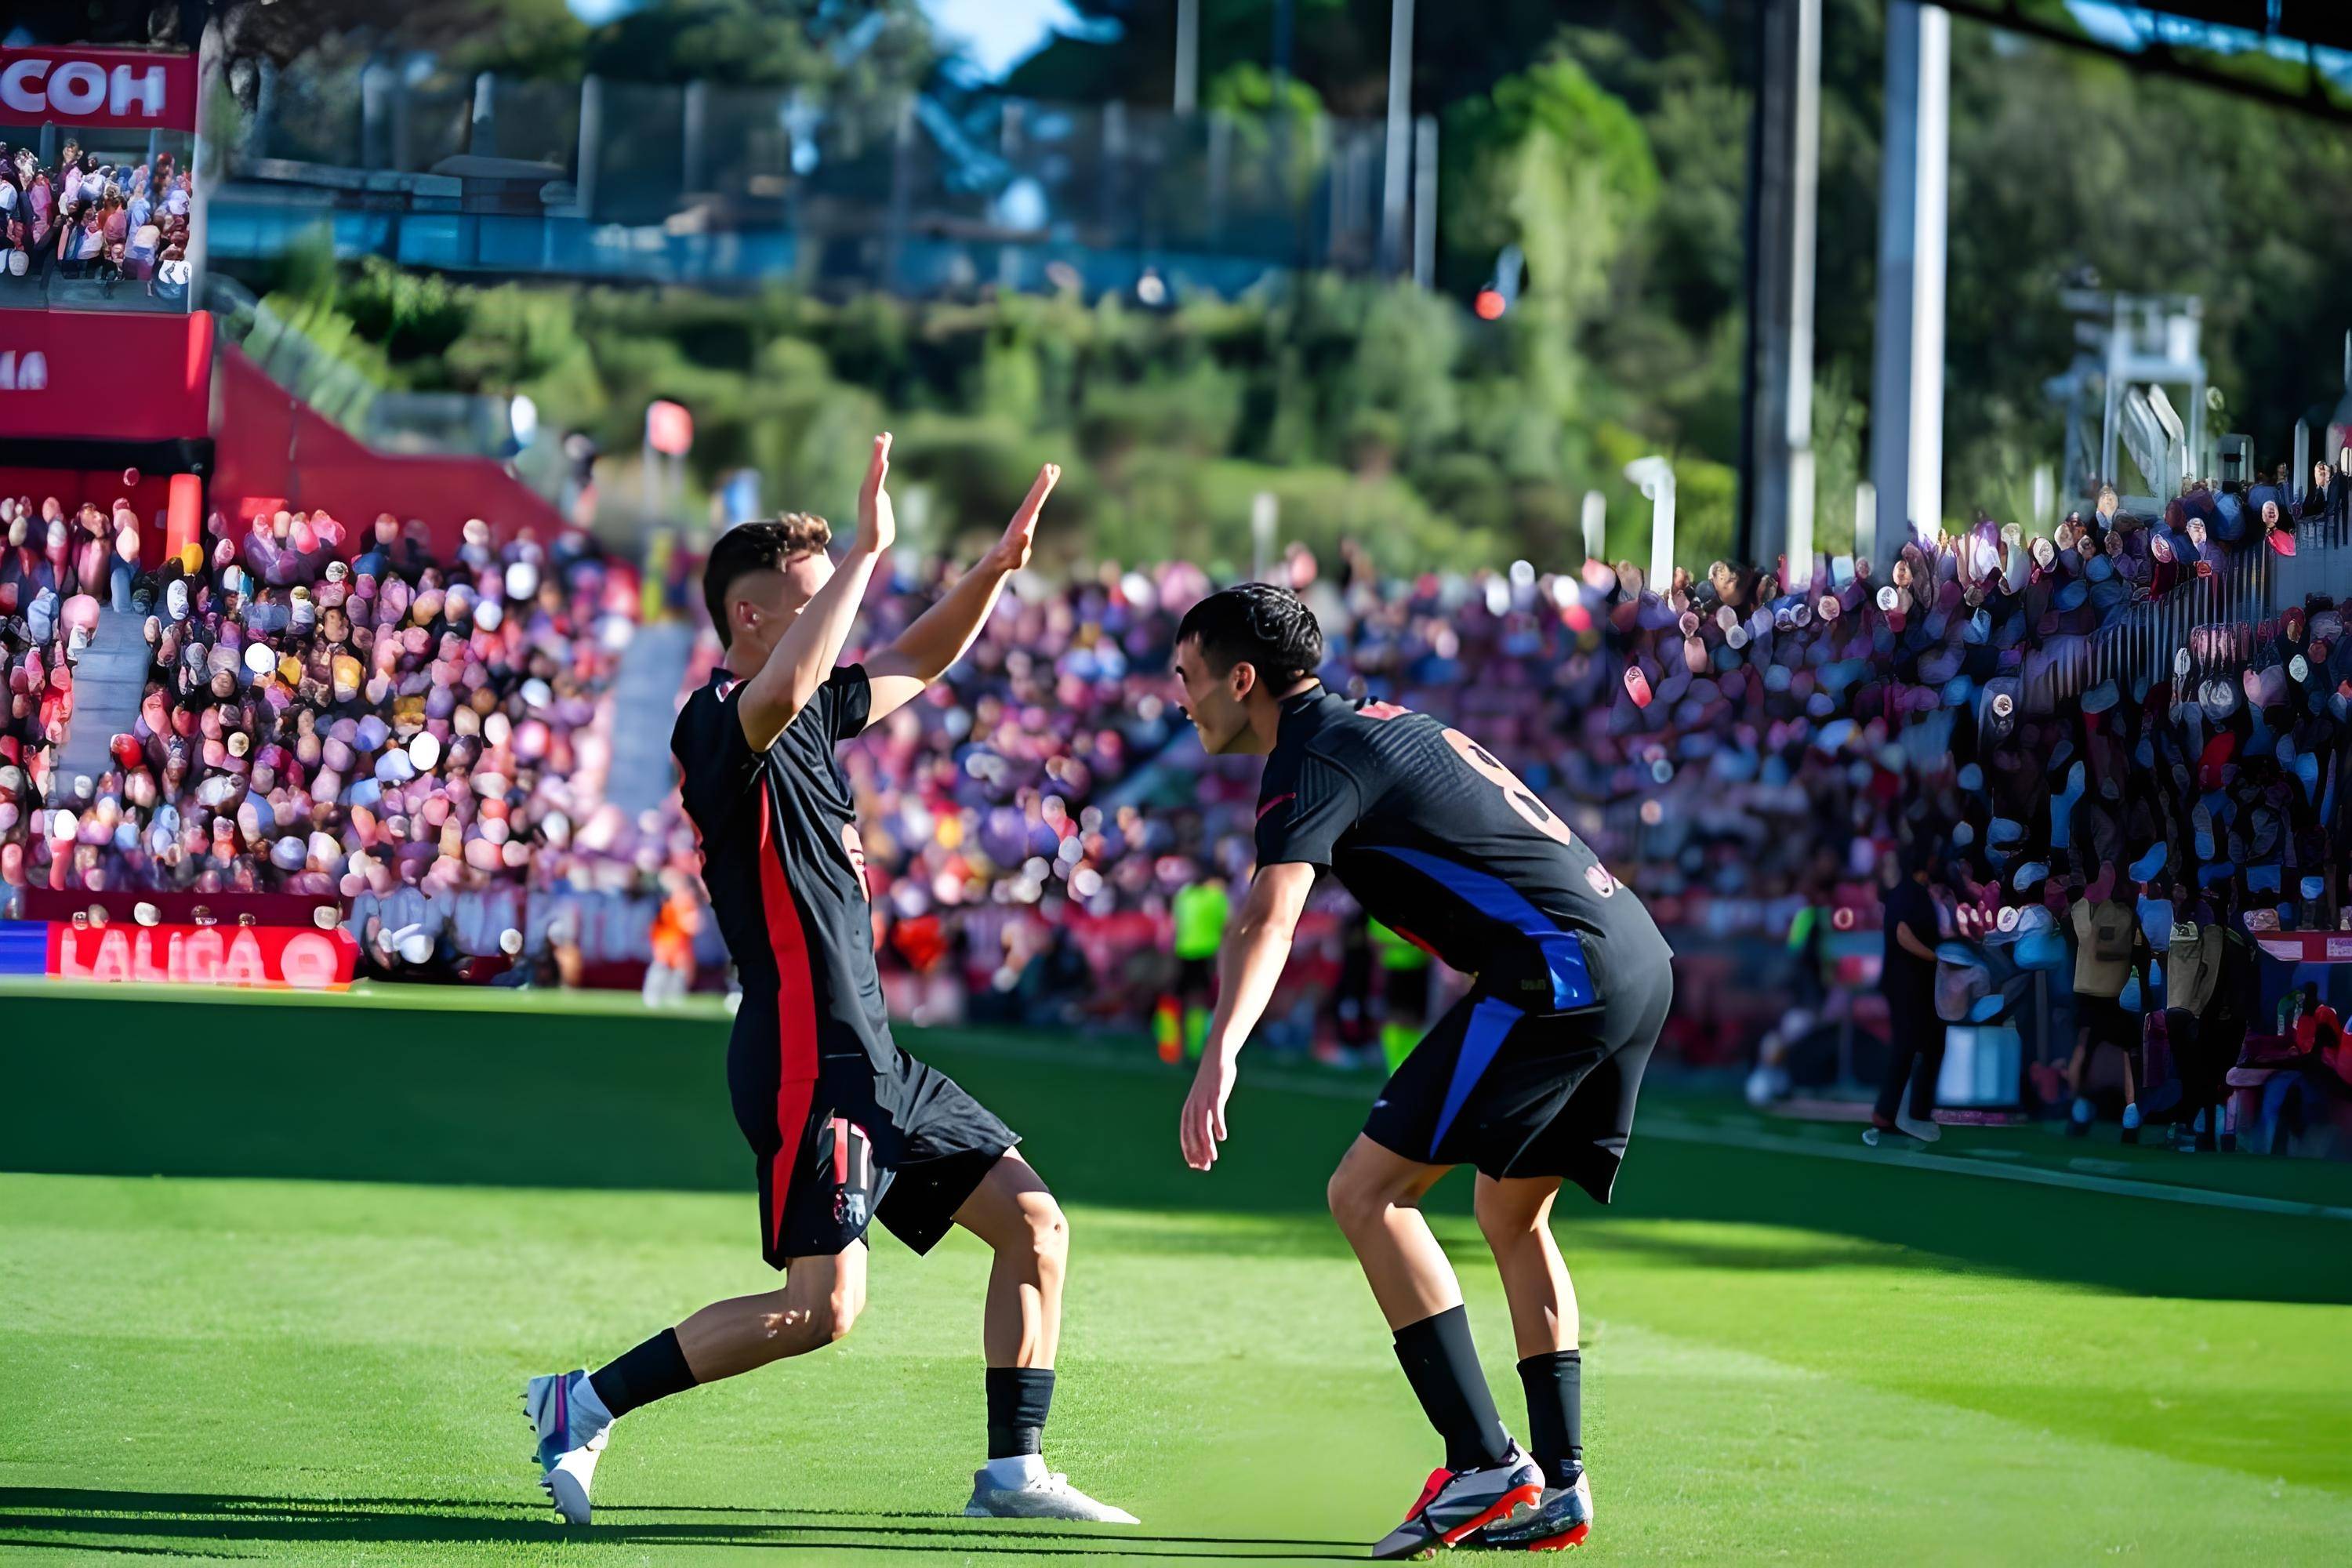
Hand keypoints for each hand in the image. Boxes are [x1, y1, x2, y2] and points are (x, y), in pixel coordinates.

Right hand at [855, 432, 894, 554]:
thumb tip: (883, 503)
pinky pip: (877, 483)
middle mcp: (869, 489)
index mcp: (874, 491)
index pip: (878, 469)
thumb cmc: (878, 534)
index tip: (883, 438)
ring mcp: (870, 494)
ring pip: (875, 471)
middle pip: (876, 466)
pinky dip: (879, 472)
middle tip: (884, 434)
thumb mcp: (882, 513)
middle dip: (880, 449)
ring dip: (878, 456)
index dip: (880, 454)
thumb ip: (883, 505)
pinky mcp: (873, 502)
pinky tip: (883, 461)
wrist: (869, 546)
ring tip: (881, 440)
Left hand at [987, 462, 1058, 574]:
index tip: (1048, 474)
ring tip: (1052, 469)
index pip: (1034, 500)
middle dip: (1043, 481)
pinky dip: (1041, 492)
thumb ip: (1019, 546)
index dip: (1042, 487)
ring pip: (1036, 496)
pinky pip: (1036, 501)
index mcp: (1023, 519)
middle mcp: (1023, 513)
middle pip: (1035, 494)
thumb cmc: (1010, 559)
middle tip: (1052, 466)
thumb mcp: (1015, 555)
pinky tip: (1044, 489)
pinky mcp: (1027, 518)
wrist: (1002, 559)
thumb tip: (1024, 534)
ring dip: (1043, 483)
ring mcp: (1025, 515)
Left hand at [1179, 1050, 1235, 1170]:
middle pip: (1193, 1134)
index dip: (1190, 1152)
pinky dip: (1218, 1125)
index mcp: (1188, 1111)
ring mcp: (1204, 1100)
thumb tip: (1210, 1138)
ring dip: (1207, 1143)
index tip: (1197, 1166)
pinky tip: (1222, 1137)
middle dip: (1198, 1152)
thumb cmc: (1211, 1084)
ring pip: (1203, 1126)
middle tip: (1206, 1167)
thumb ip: (1205, 1118)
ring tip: (1213, 1158)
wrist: (1216, 1058)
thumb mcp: (1204, 1102)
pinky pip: (1215, 1112)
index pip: (1185, 1136)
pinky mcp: (1216, 1094)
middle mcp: (1193, 1107)